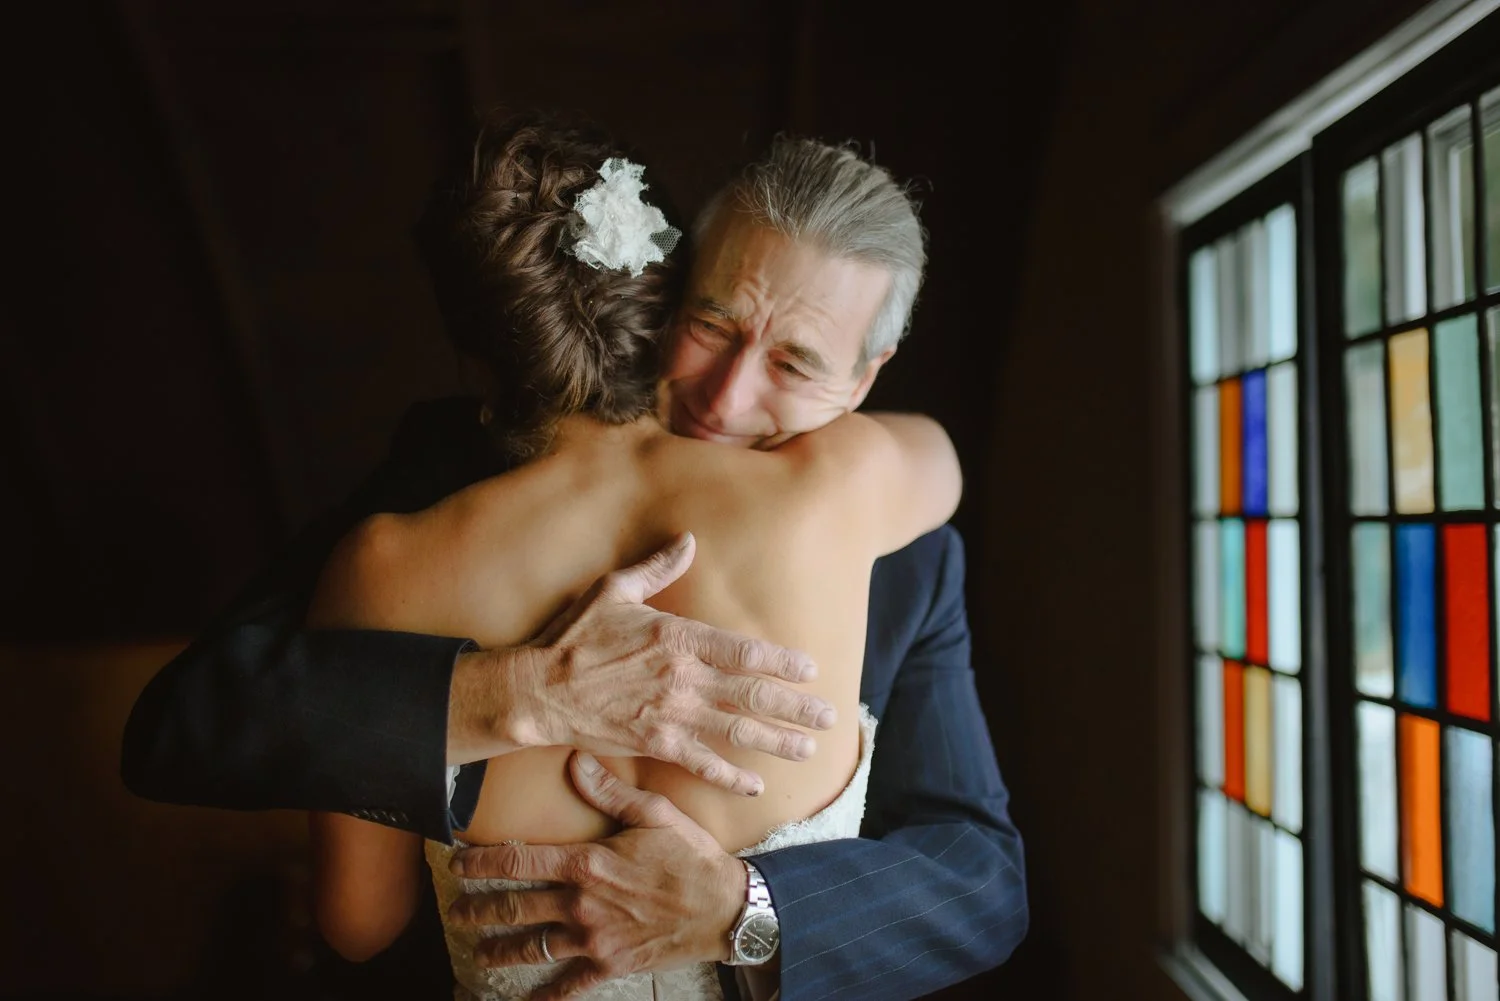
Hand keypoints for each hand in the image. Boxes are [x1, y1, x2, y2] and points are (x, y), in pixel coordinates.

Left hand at [448, 752, 747, 999]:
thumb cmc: (692, 857)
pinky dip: (546, 994)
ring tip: (479, 953)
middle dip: (479, 911)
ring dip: (501, 950)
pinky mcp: (611, 965)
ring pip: (533, 947)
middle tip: (457, 912)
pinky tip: (528, 1000)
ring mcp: (595, 939)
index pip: (518, 862)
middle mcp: (582, 904)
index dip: (481, 863)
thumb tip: (575, 761)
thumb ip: (610, 791)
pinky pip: (570, 985)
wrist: (726, 909)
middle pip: (515, 908)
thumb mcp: (655, 813)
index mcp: (588, 863)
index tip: (457, 864)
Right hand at [495, 531, 835, 795]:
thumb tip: (686, 540)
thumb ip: (656, 568)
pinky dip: (731, 776)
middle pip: (753, 695)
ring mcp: (671, 715)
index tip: (809, 670)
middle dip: (796, 708)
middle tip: (829, 717)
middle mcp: (683, 678)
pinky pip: (701, 764)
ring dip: (777, 741)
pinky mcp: (654, 744)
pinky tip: (756, 784)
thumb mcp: (615, 591)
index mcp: (678, 638)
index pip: (745, 651)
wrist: (539, 690)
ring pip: (737, 732)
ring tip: (809, 750)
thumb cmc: (575, 637)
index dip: (782, 662)